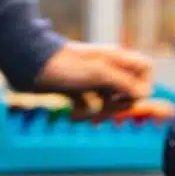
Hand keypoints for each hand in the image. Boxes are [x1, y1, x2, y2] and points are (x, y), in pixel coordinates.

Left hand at [34, 41, 152, 118]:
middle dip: (118, 106)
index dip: (143, 85)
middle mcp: (109, 69)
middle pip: (129, 91)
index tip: (130, 97)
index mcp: (117, 59)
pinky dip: (85, 112)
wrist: (28, 64)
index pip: (145, 70)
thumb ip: (125, 82)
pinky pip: (92, 105)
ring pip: (110, 101)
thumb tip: (145, 93)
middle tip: (103, 112)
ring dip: (100, 112)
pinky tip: (74, 114)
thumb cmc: (65, 65)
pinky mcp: (78, 90)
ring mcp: (93, 80)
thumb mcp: (99, 73)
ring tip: (84, 116)